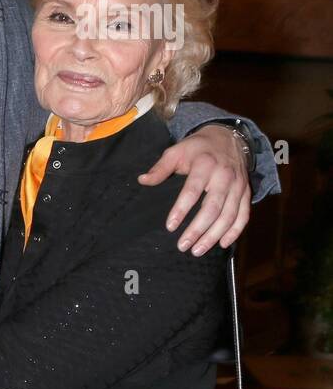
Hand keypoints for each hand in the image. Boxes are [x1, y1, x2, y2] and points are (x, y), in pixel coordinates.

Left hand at [138, 124, 250, 253]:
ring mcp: (238, 185)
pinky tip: (222, 243)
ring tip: (198, 250)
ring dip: (214, 235)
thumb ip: (160, 168)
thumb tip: (142, 180)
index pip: (192, 191)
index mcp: (205, 165)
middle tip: (183, 246)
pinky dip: (235, 231)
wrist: (227, 137)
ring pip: (229, 215)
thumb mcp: (176, 151)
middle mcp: (224, 176)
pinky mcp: (246, 192)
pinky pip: (243, 214)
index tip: (170, 226)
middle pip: (212, 208)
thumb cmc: (196, 148)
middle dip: (198, 229)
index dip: (181, 210)